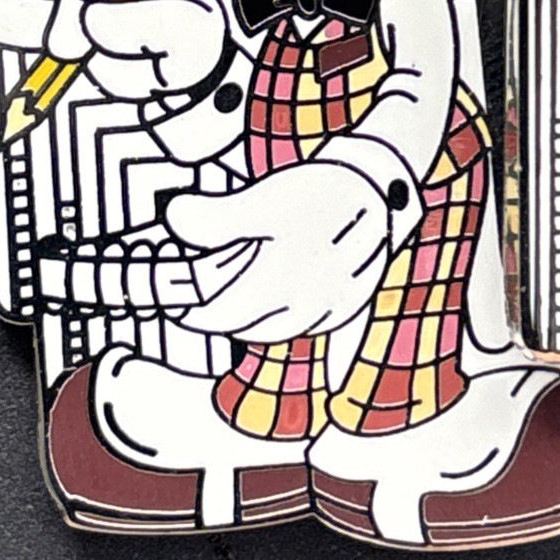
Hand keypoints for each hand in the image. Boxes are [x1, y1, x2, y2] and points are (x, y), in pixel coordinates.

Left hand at [168, 163, 391, 342]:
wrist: (384, 187)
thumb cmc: (322, 194)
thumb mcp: (261, 201)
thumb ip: (213, 217)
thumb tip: (175, 216)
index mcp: (274, 288)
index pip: (220, 316)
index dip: (194, 311)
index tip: (179, 304)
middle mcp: (304, 309)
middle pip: (252, 327)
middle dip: (226, 316)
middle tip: (210, 298)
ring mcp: (335, 308)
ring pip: (287, 330)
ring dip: (263, 324)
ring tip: (248, 306)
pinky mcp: (358, 300)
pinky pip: (338, 335)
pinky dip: (327, 350)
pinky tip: (328, 371)